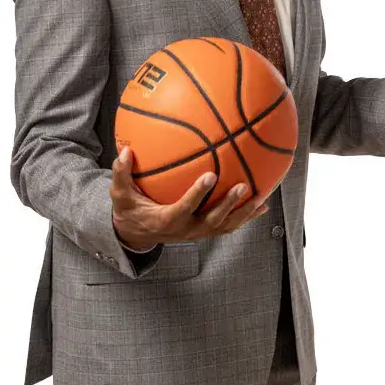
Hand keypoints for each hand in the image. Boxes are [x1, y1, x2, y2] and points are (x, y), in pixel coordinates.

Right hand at [110, 146, 267, 250]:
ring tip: (261, 198)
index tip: (211, 175)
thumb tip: (125, 150)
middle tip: (243, 186)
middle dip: (228, 204)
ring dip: (244, 213)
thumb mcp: (120, 195)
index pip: (184, 207)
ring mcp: (198, 233)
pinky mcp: (206, 233)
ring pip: (225, 226)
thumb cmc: (130, 210)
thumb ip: (122, 174)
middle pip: (211, 220)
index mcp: (166, 220)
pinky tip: (264, 204)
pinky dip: (247, 217)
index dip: (198, 193)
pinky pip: (229, 226)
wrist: (137, 234)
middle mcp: (185, 230)